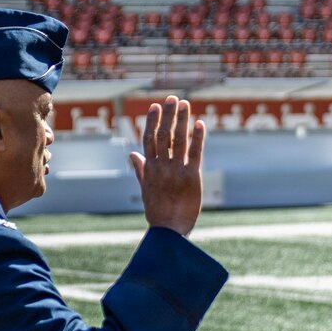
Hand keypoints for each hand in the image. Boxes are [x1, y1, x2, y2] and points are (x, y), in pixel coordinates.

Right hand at [129, 95, 204, 236]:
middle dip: (168, 115)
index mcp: (150, 169)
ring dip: (181, 120)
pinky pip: (195, 154)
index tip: (155, 106)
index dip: (152, 121)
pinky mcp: (192, 177)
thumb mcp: (145, 189)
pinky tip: (200, 123)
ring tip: (184, 104)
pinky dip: (198, 138)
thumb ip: (140, 170)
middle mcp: (161, 167)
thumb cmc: (158, 212)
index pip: (149, 139)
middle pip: (163, 135)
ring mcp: (176, 171)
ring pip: (178, 140)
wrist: (169, 232)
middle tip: (172, 98)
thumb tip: (131, 154)